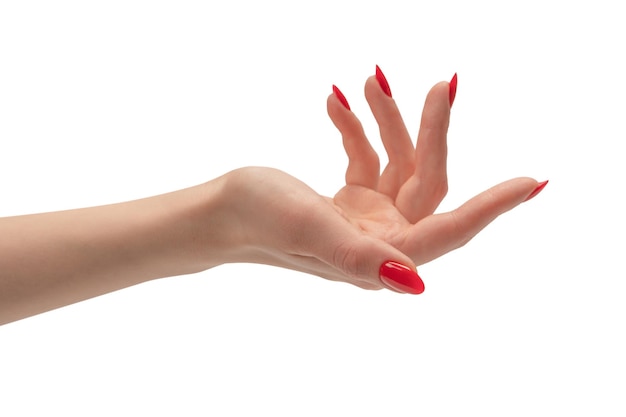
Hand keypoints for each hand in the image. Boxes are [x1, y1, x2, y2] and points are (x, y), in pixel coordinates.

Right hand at [221, 68, 545, 293]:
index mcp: (381, 257)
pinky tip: (335, 102)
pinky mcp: (351, 201)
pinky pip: (369, 157)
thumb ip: (361, 258)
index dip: (491, 208)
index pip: (450, 230)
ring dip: (387, 121)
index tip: (532, 183)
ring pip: (399, 162)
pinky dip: (357, 128)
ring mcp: (368, 220)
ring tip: (366, 81)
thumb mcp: (310, 230)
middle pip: (426, 181)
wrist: (220, 212)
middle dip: (430, 132)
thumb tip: (414, 284)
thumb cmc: (257, 221)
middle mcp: (383, 241)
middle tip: (441, 85)